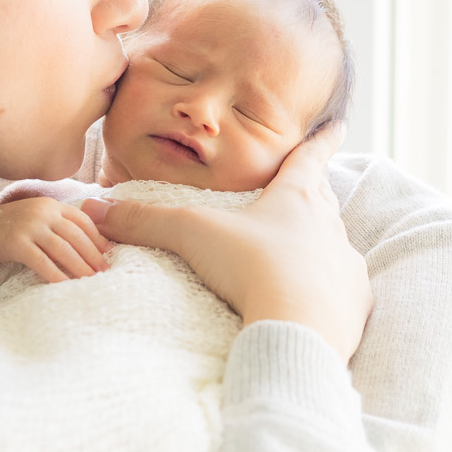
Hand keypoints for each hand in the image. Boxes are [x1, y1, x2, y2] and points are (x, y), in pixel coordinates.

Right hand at [0, 196, 111, 282]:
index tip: (109, 253)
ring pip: (62, 249)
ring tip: (90, 280)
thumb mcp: (40, 218)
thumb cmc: (16, 228)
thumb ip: (62, 224)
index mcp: (52, 205)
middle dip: (92, 254)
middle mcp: (43, 212)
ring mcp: (29, 227)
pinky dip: (56, 274)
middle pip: (76, 235)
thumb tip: (94, 243)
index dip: (98, 237)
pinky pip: (42, 262)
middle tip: (104, 271)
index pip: (83, 220)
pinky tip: (66, 285)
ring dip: (79, 266)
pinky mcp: (16, 243)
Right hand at [79, 123, 371, 361]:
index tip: (340, 123)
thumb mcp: (193, 235)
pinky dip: (331, 291)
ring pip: (334, 246)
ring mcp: (345, 265)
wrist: (297, 329)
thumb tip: (97, 209)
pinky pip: (345, 291)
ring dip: (320, 246)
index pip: (310, 157)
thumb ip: (146, 220)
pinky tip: (317, 302)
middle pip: (323, 200)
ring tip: (304, 254)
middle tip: (313, 187)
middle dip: (316, 192)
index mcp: (296, 198)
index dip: (322, 139)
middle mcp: (328, 226)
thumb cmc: (251, 269)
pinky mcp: (354, 304)